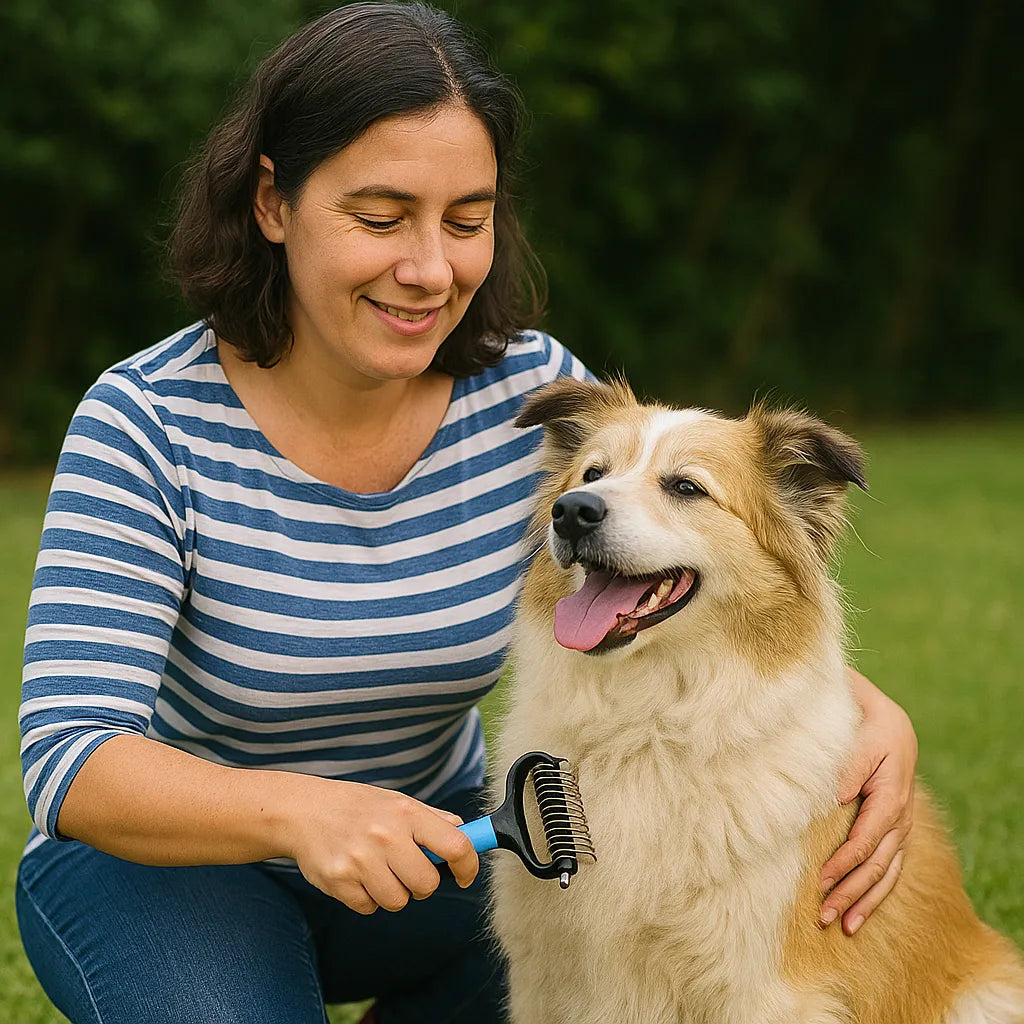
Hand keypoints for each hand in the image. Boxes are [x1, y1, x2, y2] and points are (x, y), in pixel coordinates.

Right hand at [281, 777, 478, 914]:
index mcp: (406, 813)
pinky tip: (357, 875)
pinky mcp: (339, 882)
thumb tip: (465, 832)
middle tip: (408, 870)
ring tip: (378, 870)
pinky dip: (367, 897)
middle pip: (427, 884)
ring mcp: (360, 861)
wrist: (303, 811)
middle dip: (422, 884)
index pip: (455, 846)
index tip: (465, 874)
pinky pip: (369, 908)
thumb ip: (431, 819)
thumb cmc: (356, 807)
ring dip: (393, 892)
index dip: (468, 866)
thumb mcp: (396, 802)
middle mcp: (385, 836)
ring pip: (398, 901)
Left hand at [819, 667, 917, 934]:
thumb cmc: (863, 720)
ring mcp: (900, 826)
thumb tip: (837, 797)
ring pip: (887, 873)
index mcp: (891, 793)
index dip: (845, 863)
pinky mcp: (893, 831)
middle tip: (824, 916)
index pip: (867, 839)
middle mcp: (900, 815)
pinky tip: (857, 914)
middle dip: (851, 892)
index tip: (820, 880)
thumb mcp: (857, 733)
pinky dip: (874, 893)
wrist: (885, 716)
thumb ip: (847, 765)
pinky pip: (889, 869)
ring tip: (842, 926)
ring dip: (864, 901)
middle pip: (877, 864)